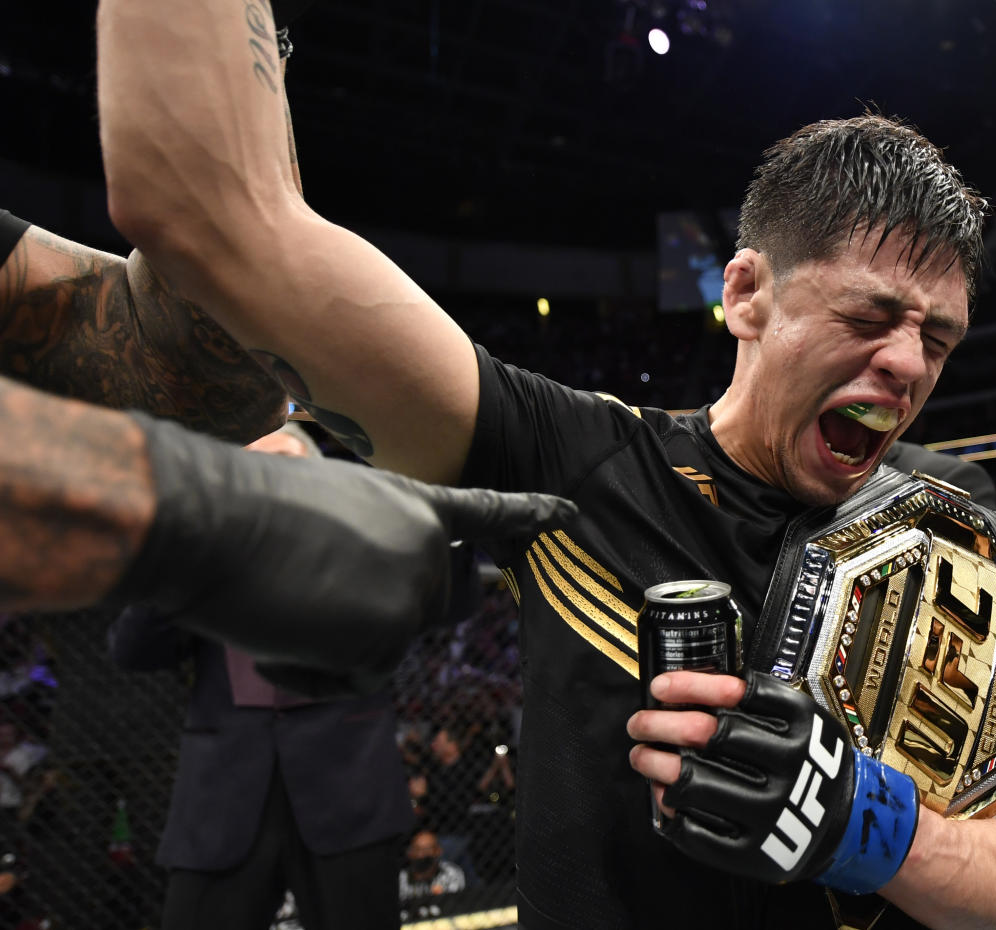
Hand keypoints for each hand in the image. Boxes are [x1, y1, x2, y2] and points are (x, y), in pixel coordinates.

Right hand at [110, 412, 575, 695]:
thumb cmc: (248, 507)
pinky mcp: (385, 639)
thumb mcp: (328, 508)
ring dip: (333, 643)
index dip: (529, 515)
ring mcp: (412, 594)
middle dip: (392, 614)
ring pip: (388, 646)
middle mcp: (427, 550)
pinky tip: (279, 636)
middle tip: (328, 599)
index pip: (486, 514)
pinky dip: (314, 672)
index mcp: (413, 505)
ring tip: (283, 603)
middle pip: (439, 603)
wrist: (215, 521)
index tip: (569, 514)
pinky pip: (358, 679)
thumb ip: (370, 546)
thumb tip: (376, 599)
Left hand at [628, 669, 918, 893]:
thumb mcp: (801, 716)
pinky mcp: (754, 851)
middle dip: (660, 724)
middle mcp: (789, 765)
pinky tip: (662, 793)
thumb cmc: (810, 759)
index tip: (660, 686)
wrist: (850, 821)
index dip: (691, 686)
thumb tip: (685, 688)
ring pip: (694, 780)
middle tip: (638, 722)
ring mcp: (772, 811)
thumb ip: (754, 698)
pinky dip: (670, 807)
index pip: (737, 693)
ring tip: (642, 756)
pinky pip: (696, 829)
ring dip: (655, 764)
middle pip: (708, 734)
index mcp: (801, 724)